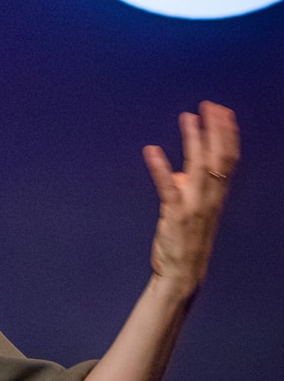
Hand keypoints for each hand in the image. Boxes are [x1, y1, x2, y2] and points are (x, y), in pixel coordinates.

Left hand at [142, 101, 239, 297]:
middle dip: (216, 129)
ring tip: (187, 117)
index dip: (227, 134)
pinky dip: (161, 168)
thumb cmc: (185, 241)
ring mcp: (194, 207)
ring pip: (199, 168)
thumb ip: (186, 189)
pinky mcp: (176, 216)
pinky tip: (151, 150)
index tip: (222, 111)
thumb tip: (179, 170)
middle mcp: (210, 198)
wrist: (182, 274)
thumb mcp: (188, 210)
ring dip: (193, 140)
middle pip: (220, 158)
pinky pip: (169, 188)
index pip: (228, 159)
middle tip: (210, 105)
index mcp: (216, 196)